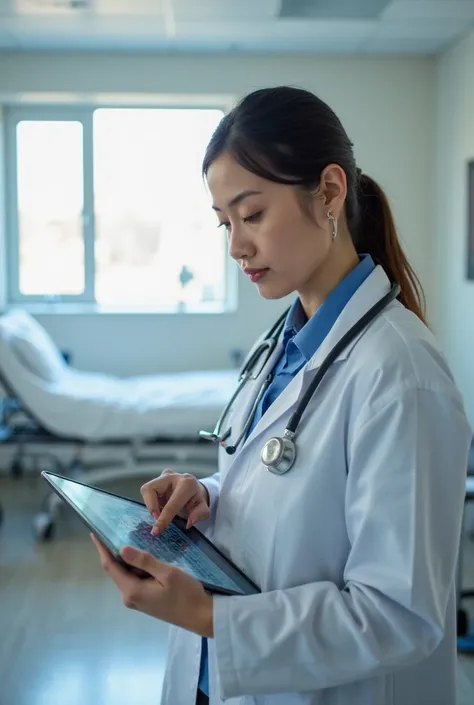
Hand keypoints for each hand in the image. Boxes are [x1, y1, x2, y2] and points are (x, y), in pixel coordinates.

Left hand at [91, 534, 213, 637]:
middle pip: (116, 570)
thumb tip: (122, 549)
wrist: (201, 616)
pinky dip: (136, 567)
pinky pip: (135, 580)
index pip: (110, 566)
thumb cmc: (186, 594)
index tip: (95, 533)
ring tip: (131, 538)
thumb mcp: (167, 573)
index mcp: (132, 590)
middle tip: (117, 530)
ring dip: (127, 559)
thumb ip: (144, 561)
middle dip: (114, 551)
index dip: (102, 549)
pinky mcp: (145, 600)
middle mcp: (130, 597)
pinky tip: (144, 556)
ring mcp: (137, 600)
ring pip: (126, 574)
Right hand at [141, 469, 209, 535]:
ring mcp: (164, 475)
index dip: (163, 518)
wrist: (194, 491)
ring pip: (146, 490)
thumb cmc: (196, 501)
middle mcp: (174, 476)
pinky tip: (161, 505)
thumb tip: (189, 522)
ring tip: (162, 510)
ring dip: (151, 504)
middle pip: (150, 489)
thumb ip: (199, 515)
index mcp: (187, 484)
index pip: (172, 503)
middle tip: (157, 517)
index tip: (156, 530)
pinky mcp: (157, 479)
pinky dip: (152, 502)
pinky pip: (147, 492)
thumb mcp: (203, 510)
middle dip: (151, 506)